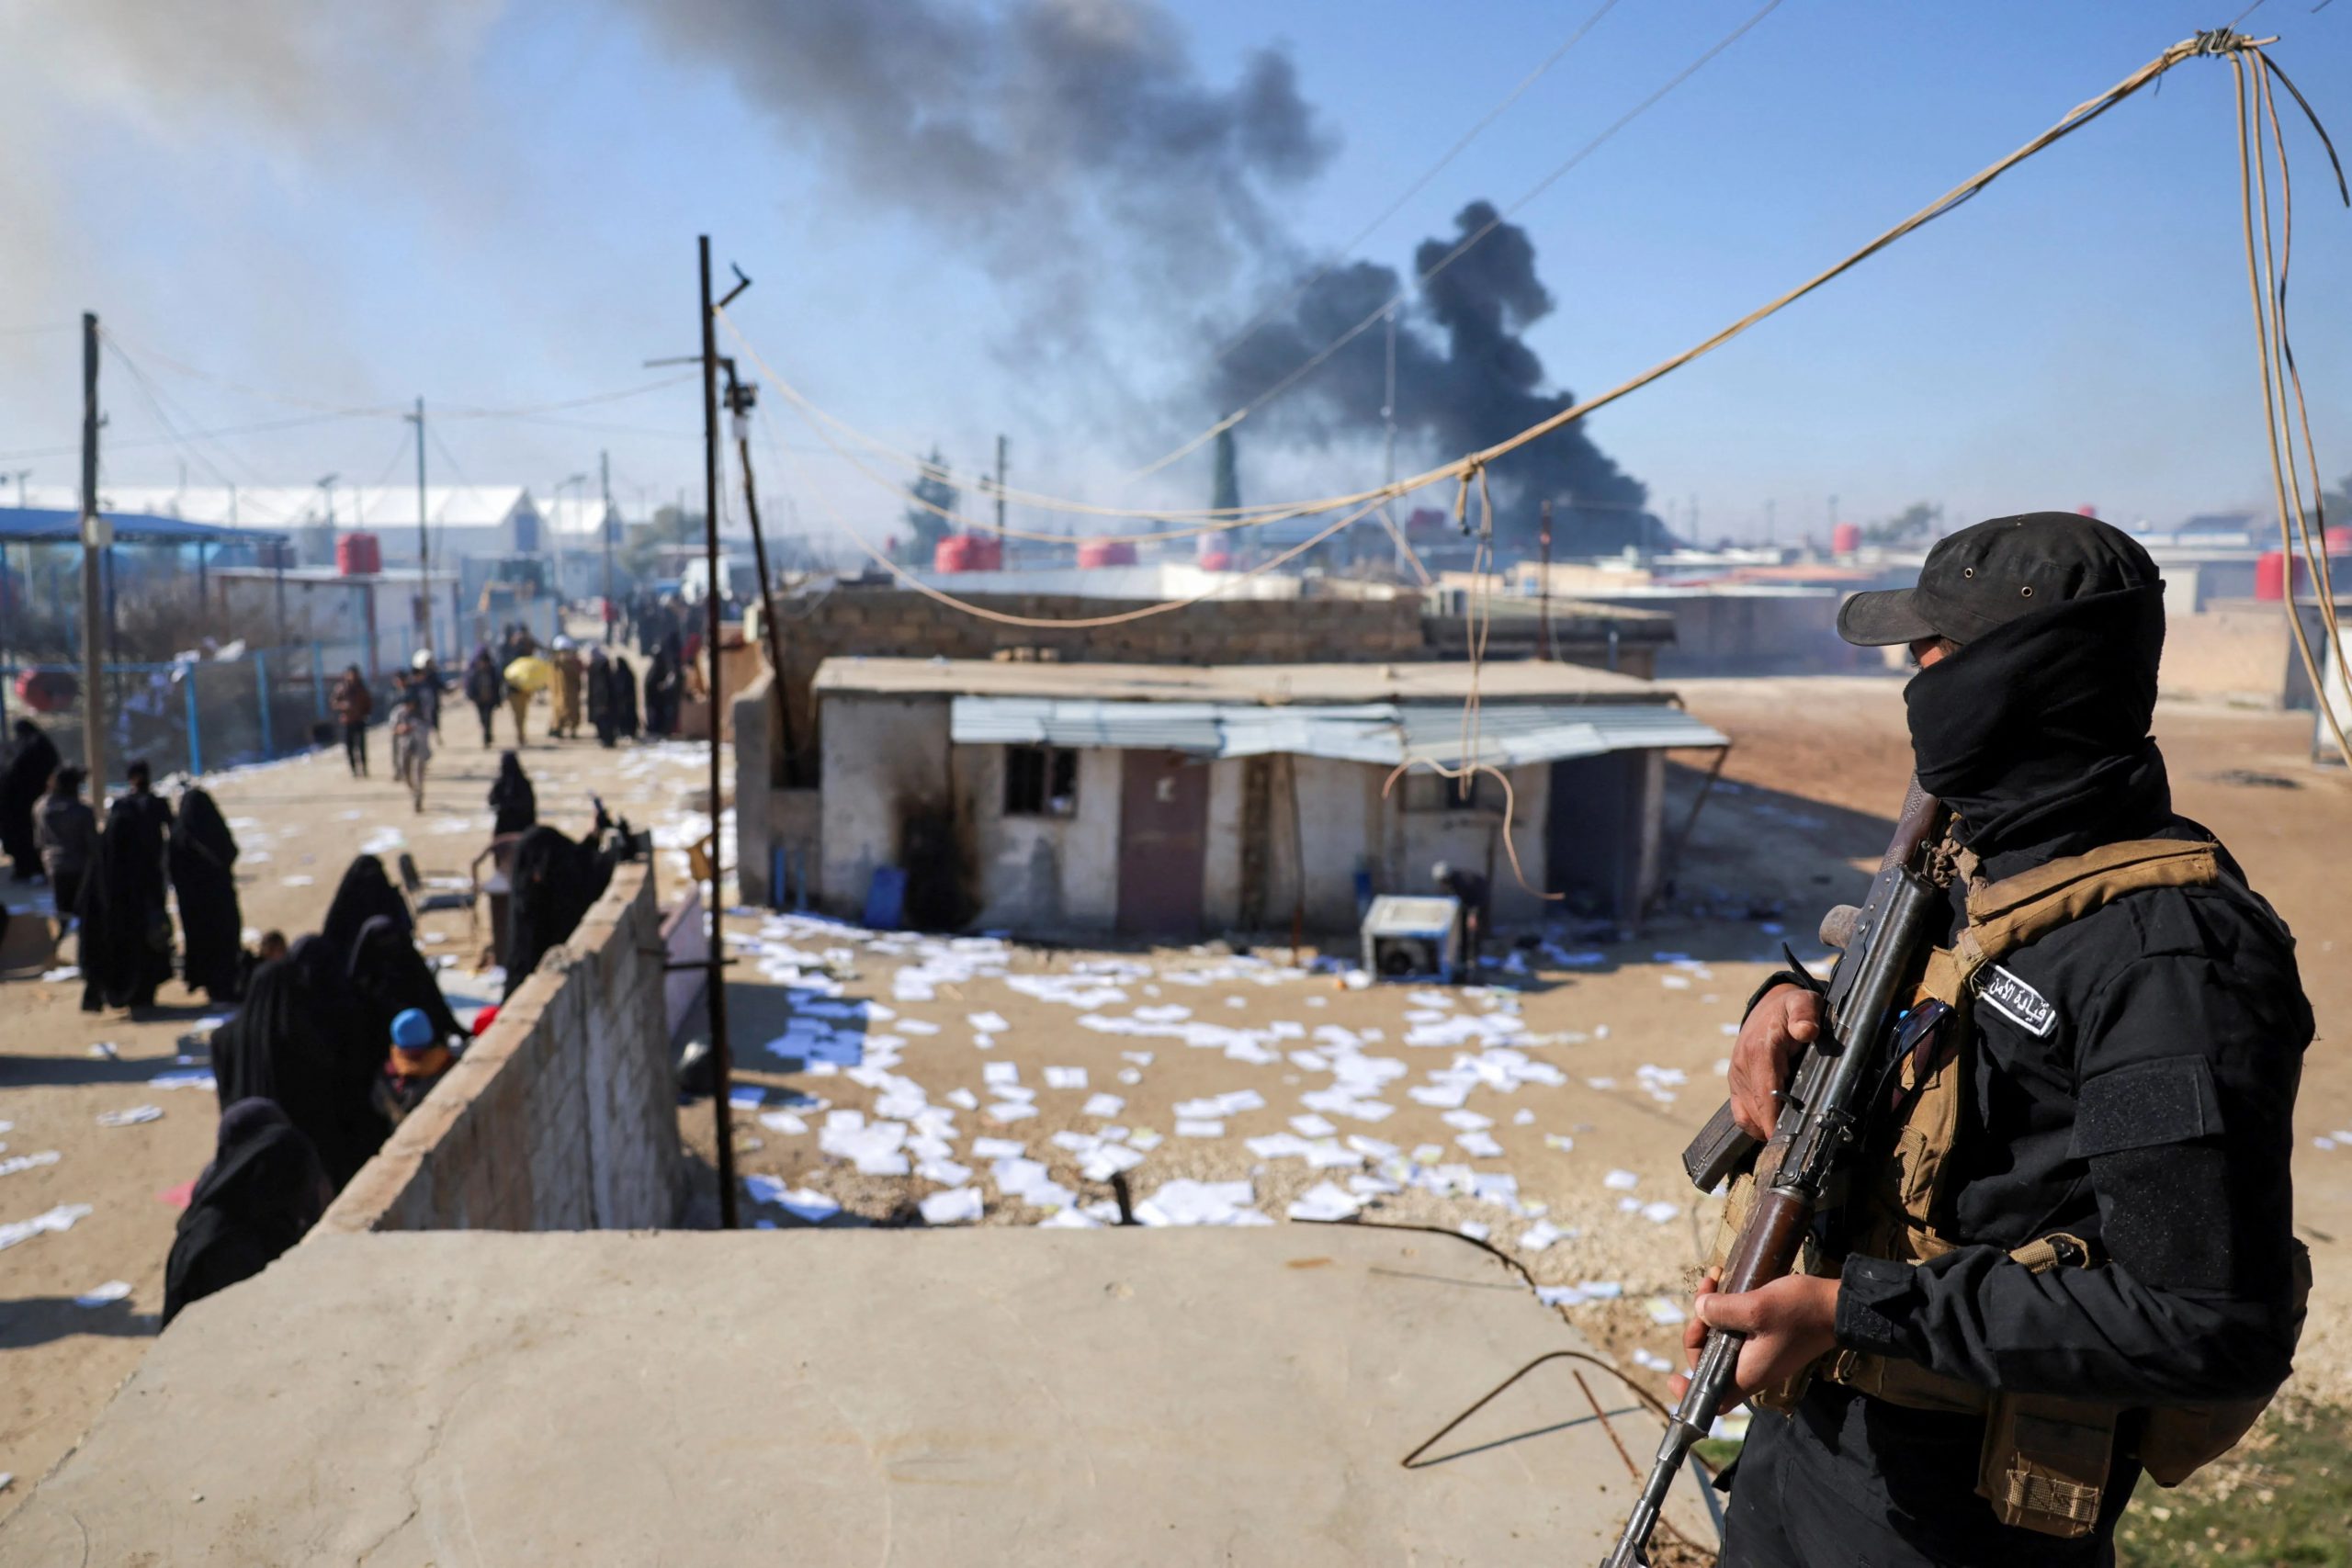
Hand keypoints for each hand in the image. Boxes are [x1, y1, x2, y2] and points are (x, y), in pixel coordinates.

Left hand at [1670, 1273, 1840, 1404]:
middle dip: (1698, 1327)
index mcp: (1747, 1374)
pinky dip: (1727, 1309)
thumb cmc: (1801, 1312)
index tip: (1673, 1375)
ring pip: (1720, 1340)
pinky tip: (1725, 1283)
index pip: (1713, 1400)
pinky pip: (1735, 1330)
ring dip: (1711, 1311)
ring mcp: (1759, 1354)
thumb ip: (1722, 1311)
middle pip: (1709, 1359)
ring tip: (1713, 1279)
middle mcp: (1751, 1370)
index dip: (1690, 1391)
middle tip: (1705, 1295)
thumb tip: (1699, 1310)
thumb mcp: (1757, 1308)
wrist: (1839, 1306)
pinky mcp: (1766, 1339)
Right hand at [1729, 984, 1821, 1139]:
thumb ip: (1805, 1013)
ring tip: (1788, 1136)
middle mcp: (1743, 1065)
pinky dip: (1755, 1124)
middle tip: (1797, 1144)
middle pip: (1756, 1110)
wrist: (1769, 1004)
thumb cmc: (1791, 1007)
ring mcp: (1736, 1076)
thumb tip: (1806, 1030)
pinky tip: (1773, 1127)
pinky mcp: (1735, 1083)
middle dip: (1773, 1129)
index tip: (1785, 1138)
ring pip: (1747, 1115)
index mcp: (1760, 1049)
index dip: (1773, 1119)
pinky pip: (1740, 1113)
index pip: (1764, 1092)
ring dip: (1765, 1128)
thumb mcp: (1803, 1002)